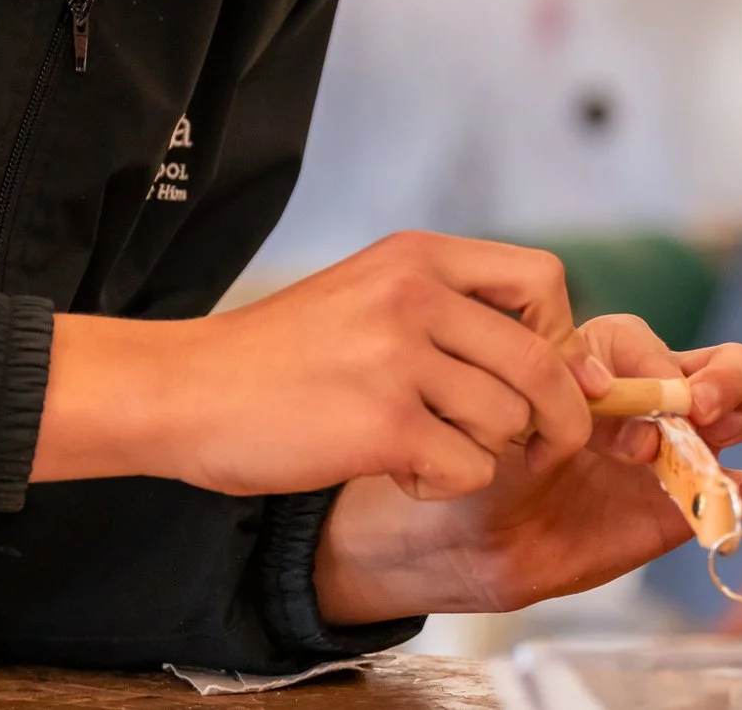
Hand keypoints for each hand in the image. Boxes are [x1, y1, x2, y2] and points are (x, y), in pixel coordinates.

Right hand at [35, 232, 600, 499]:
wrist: (183, 390)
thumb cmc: (279, 356)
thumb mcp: (370, 296)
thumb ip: (452, 313)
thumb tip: (558, 364)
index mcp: (418, 257)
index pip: (543, 280)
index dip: (558, 334)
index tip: (539, 373)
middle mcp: (416, 296)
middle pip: (542, 363)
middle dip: (559, 417)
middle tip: (542, 447)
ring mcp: (399, 359)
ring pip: (508, 421)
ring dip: (485, 452)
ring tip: (430, 449)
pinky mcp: (382, 426)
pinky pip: (467, 469)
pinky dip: (446, 485)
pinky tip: (402, 474)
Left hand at [312, 316, 741, 621]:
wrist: (476, 539)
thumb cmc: (489, 458)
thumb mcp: (514, 412)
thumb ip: (560, 393)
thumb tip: (606, 386)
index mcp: (616, 358)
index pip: (657, 348)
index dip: (650, 373)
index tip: (610, 407)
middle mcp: (661, 395)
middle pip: (731, 363)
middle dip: (728, 377)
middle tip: (698, 409)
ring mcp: (684, 449)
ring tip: (736, 432)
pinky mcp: (691, 504)